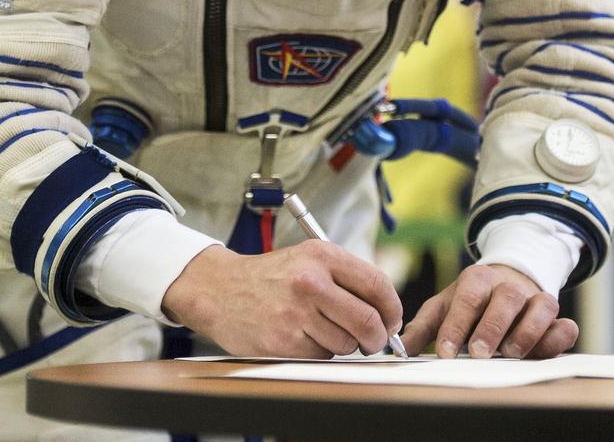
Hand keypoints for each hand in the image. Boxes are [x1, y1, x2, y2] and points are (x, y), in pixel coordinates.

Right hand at [162, 242, 402, 357]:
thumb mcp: (310, 259)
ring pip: (346, 343)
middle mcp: (310, 281)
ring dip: (344, 345)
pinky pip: (320, 356)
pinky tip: (303, 338)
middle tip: (373, 341)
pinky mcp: (282, 342)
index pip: (377, 284)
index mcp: (322, 256)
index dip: (392, 308)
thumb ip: (348, 278)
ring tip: (324, 331)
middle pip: (367, 320)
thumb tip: (387, 311)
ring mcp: (295, 313)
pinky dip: (319, 353)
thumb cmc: (273, 277)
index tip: (392, 321)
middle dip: (377, 337)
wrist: (221, 290)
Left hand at [401, 263, 577, 358]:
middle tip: (478, 353)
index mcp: (476, 279)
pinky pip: (564, 322)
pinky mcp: (554, 314)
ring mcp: (534, 298)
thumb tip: (400, 348)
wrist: (507, 279)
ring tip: (510, 353)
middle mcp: (508, 285)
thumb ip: (424, 327)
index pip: (467, 297)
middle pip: (505, 298)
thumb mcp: (445, 306)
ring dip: (526, 331)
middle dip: (491, 326)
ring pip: (539, 306)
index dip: (456, 324)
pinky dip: (560, 334)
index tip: (444, 351)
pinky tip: (550, 345)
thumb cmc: (471, 301)